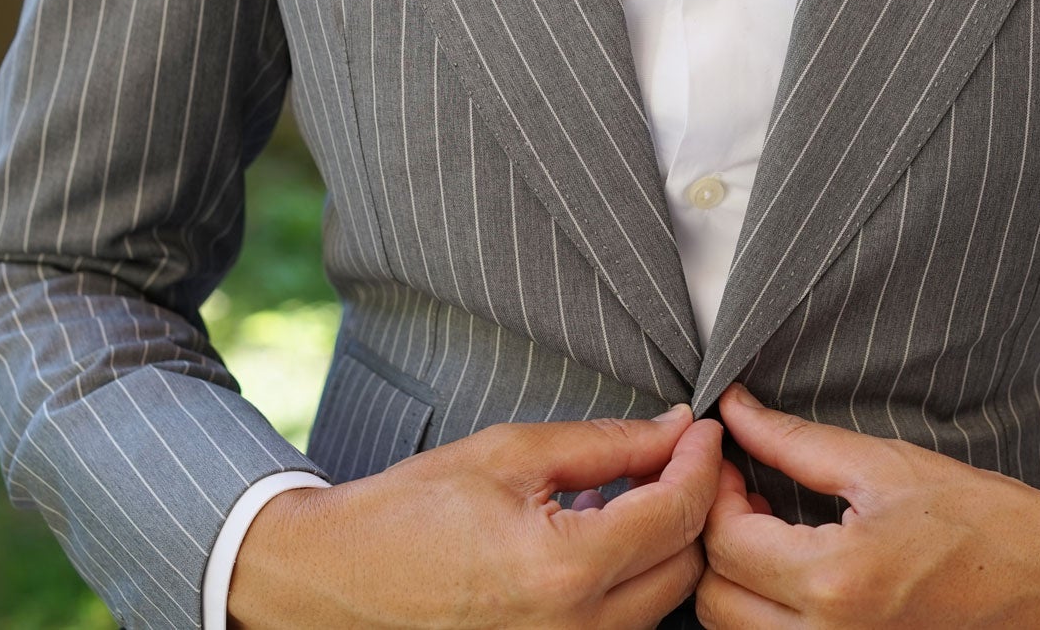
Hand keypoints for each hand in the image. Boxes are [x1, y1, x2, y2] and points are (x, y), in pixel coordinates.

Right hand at [229, 404, 720, 628]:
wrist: (338, 578)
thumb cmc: (411, 511)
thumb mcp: (512, 453)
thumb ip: (608, 444)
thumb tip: (675, 430)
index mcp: (564, 570)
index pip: (677, 512)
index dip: (701, 461)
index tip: (701, 429)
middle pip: (686, 564)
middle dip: (692, 503)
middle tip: (674, 455)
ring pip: (663, 601)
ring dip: (664, 544)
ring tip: (634, 492)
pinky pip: (624, 625)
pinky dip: (631, 580)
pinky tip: (603, 538)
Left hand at [696, 385, 1039, 628]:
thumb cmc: (979, 520)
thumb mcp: (883, 464)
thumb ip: (793, 441)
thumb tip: (734, 411)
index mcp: (838, 578)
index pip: (725, 540)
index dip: (716, 493)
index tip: (732, 464)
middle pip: (716, 598)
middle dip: (715, 540)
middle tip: (743, 496)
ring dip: (734, 580)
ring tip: (767, 532)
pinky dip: (763, 613)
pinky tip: (789, 573)